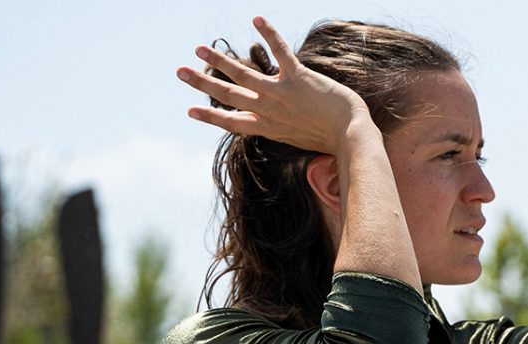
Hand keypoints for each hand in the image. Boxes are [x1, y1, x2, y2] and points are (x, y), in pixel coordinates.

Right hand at [177, 16, 371, 155]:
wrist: (348, 135)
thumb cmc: (327, 138)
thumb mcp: (295, 139)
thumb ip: (279, 128)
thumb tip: (267, 124)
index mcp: (265, 128)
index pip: (229, 122)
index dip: (208, 116)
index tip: (189, 109)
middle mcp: (266, 111)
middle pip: (227, 95)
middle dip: (200, 83)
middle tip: (180, 71)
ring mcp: (279, 94)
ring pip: (242, 75)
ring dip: (219, 61)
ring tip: (200, 49)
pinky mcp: (298, 78)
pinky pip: (280, 53)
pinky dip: (269, 34)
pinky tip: (256, 19)